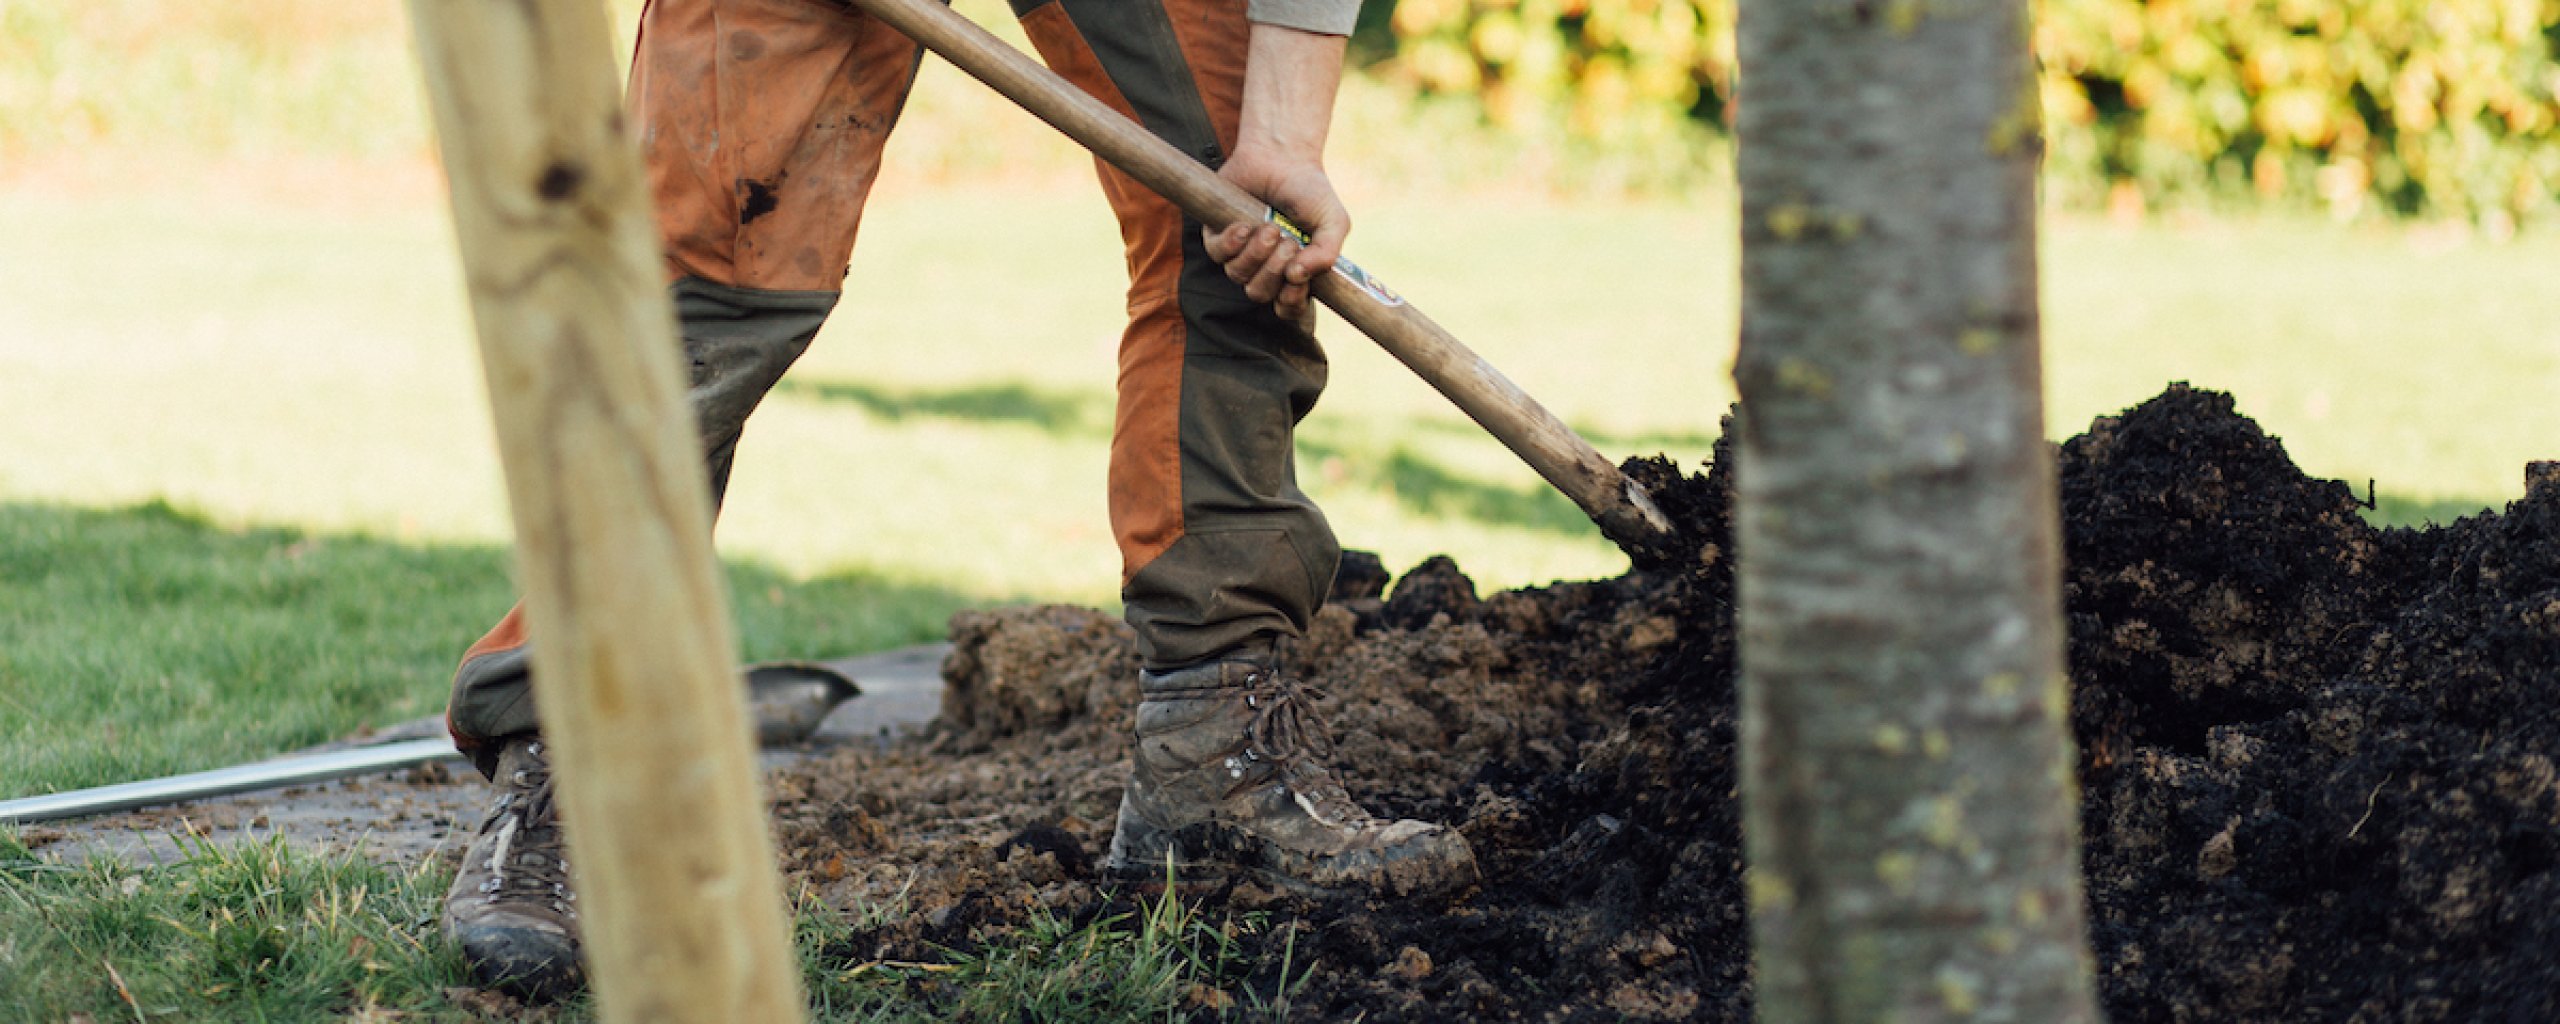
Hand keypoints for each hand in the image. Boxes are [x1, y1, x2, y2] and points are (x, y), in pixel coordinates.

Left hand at [1203, 146, 1347, 321]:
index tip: (1296, 281)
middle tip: (1288, 241)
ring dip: (1256, 254)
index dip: (1290, 302)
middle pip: (1259, 293)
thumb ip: (1328, 252)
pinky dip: (1232, 243)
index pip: (1287, 307)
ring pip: (1237, 276)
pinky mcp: (1217, 236)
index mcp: (1294, 271)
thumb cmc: (1309, 190)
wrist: (1281, 156)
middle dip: (1274, 270)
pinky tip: (1245, 225)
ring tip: (1270, 227)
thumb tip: (1299, 276)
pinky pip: (1217, 255)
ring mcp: (1240, 253)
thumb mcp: (1332, 221)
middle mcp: (1265, 267)